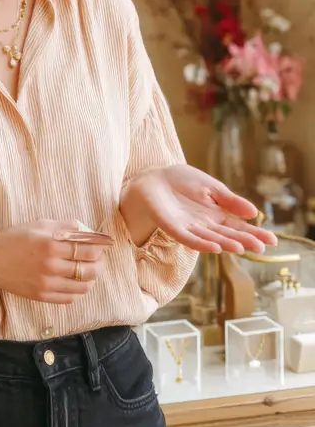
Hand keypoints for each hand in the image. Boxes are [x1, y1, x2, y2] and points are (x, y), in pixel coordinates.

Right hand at [0, 220, 106, 303]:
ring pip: (83, 286)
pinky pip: (70, 298)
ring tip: (90, 271)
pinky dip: (78, 291)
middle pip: (90, 269)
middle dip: (100, 264)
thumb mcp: (40, 225)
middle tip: (100, 259)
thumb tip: (87, 229)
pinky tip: (77, 282)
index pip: (89, 249)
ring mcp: (47, 284)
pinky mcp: (42, 296)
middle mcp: (51, 266)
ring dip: (92, 279)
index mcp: (51, 245)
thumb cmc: (15, 238)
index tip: (104, 245)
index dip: (101, 248)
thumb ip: (65, 226)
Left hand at [120, 163, 277, 253]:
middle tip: (262, 247)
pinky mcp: (173, 227)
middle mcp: (205, 225)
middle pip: (228, 235)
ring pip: (211, 239)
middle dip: (245, 241)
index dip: (255, 233)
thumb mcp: (210, 187)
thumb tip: (254, 212)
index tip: (273, 240)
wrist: (153, 179)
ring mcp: (190, 228)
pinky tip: (215, 247)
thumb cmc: (181, 182)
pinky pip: (188, 238)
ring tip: (242, 248)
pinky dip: (202, 243)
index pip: (239, 226)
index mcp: (216, 214)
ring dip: (226, 244)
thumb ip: (229, 200)